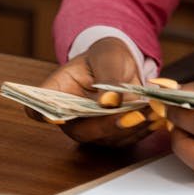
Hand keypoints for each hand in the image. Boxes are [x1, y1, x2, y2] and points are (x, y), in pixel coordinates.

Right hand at [30, 36, 161, 146]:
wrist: (123, 63)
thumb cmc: (107, 55)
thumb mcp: (108, 56)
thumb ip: (109, 77)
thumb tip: (109, 103)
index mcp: (57, 92)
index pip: (37, 108)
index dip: (42, 114)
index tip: (54, 115)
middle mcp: (69, 116)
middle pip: (80, 131)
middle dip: (108, 125)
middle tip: (133, 114)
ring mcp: (90, 129)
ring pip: (106, 139)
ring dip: (132, 127)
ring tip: (152, 110)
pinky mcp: (110, 135)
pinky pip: (125, 139)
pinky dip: (142, 129)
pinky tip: (156, 115)